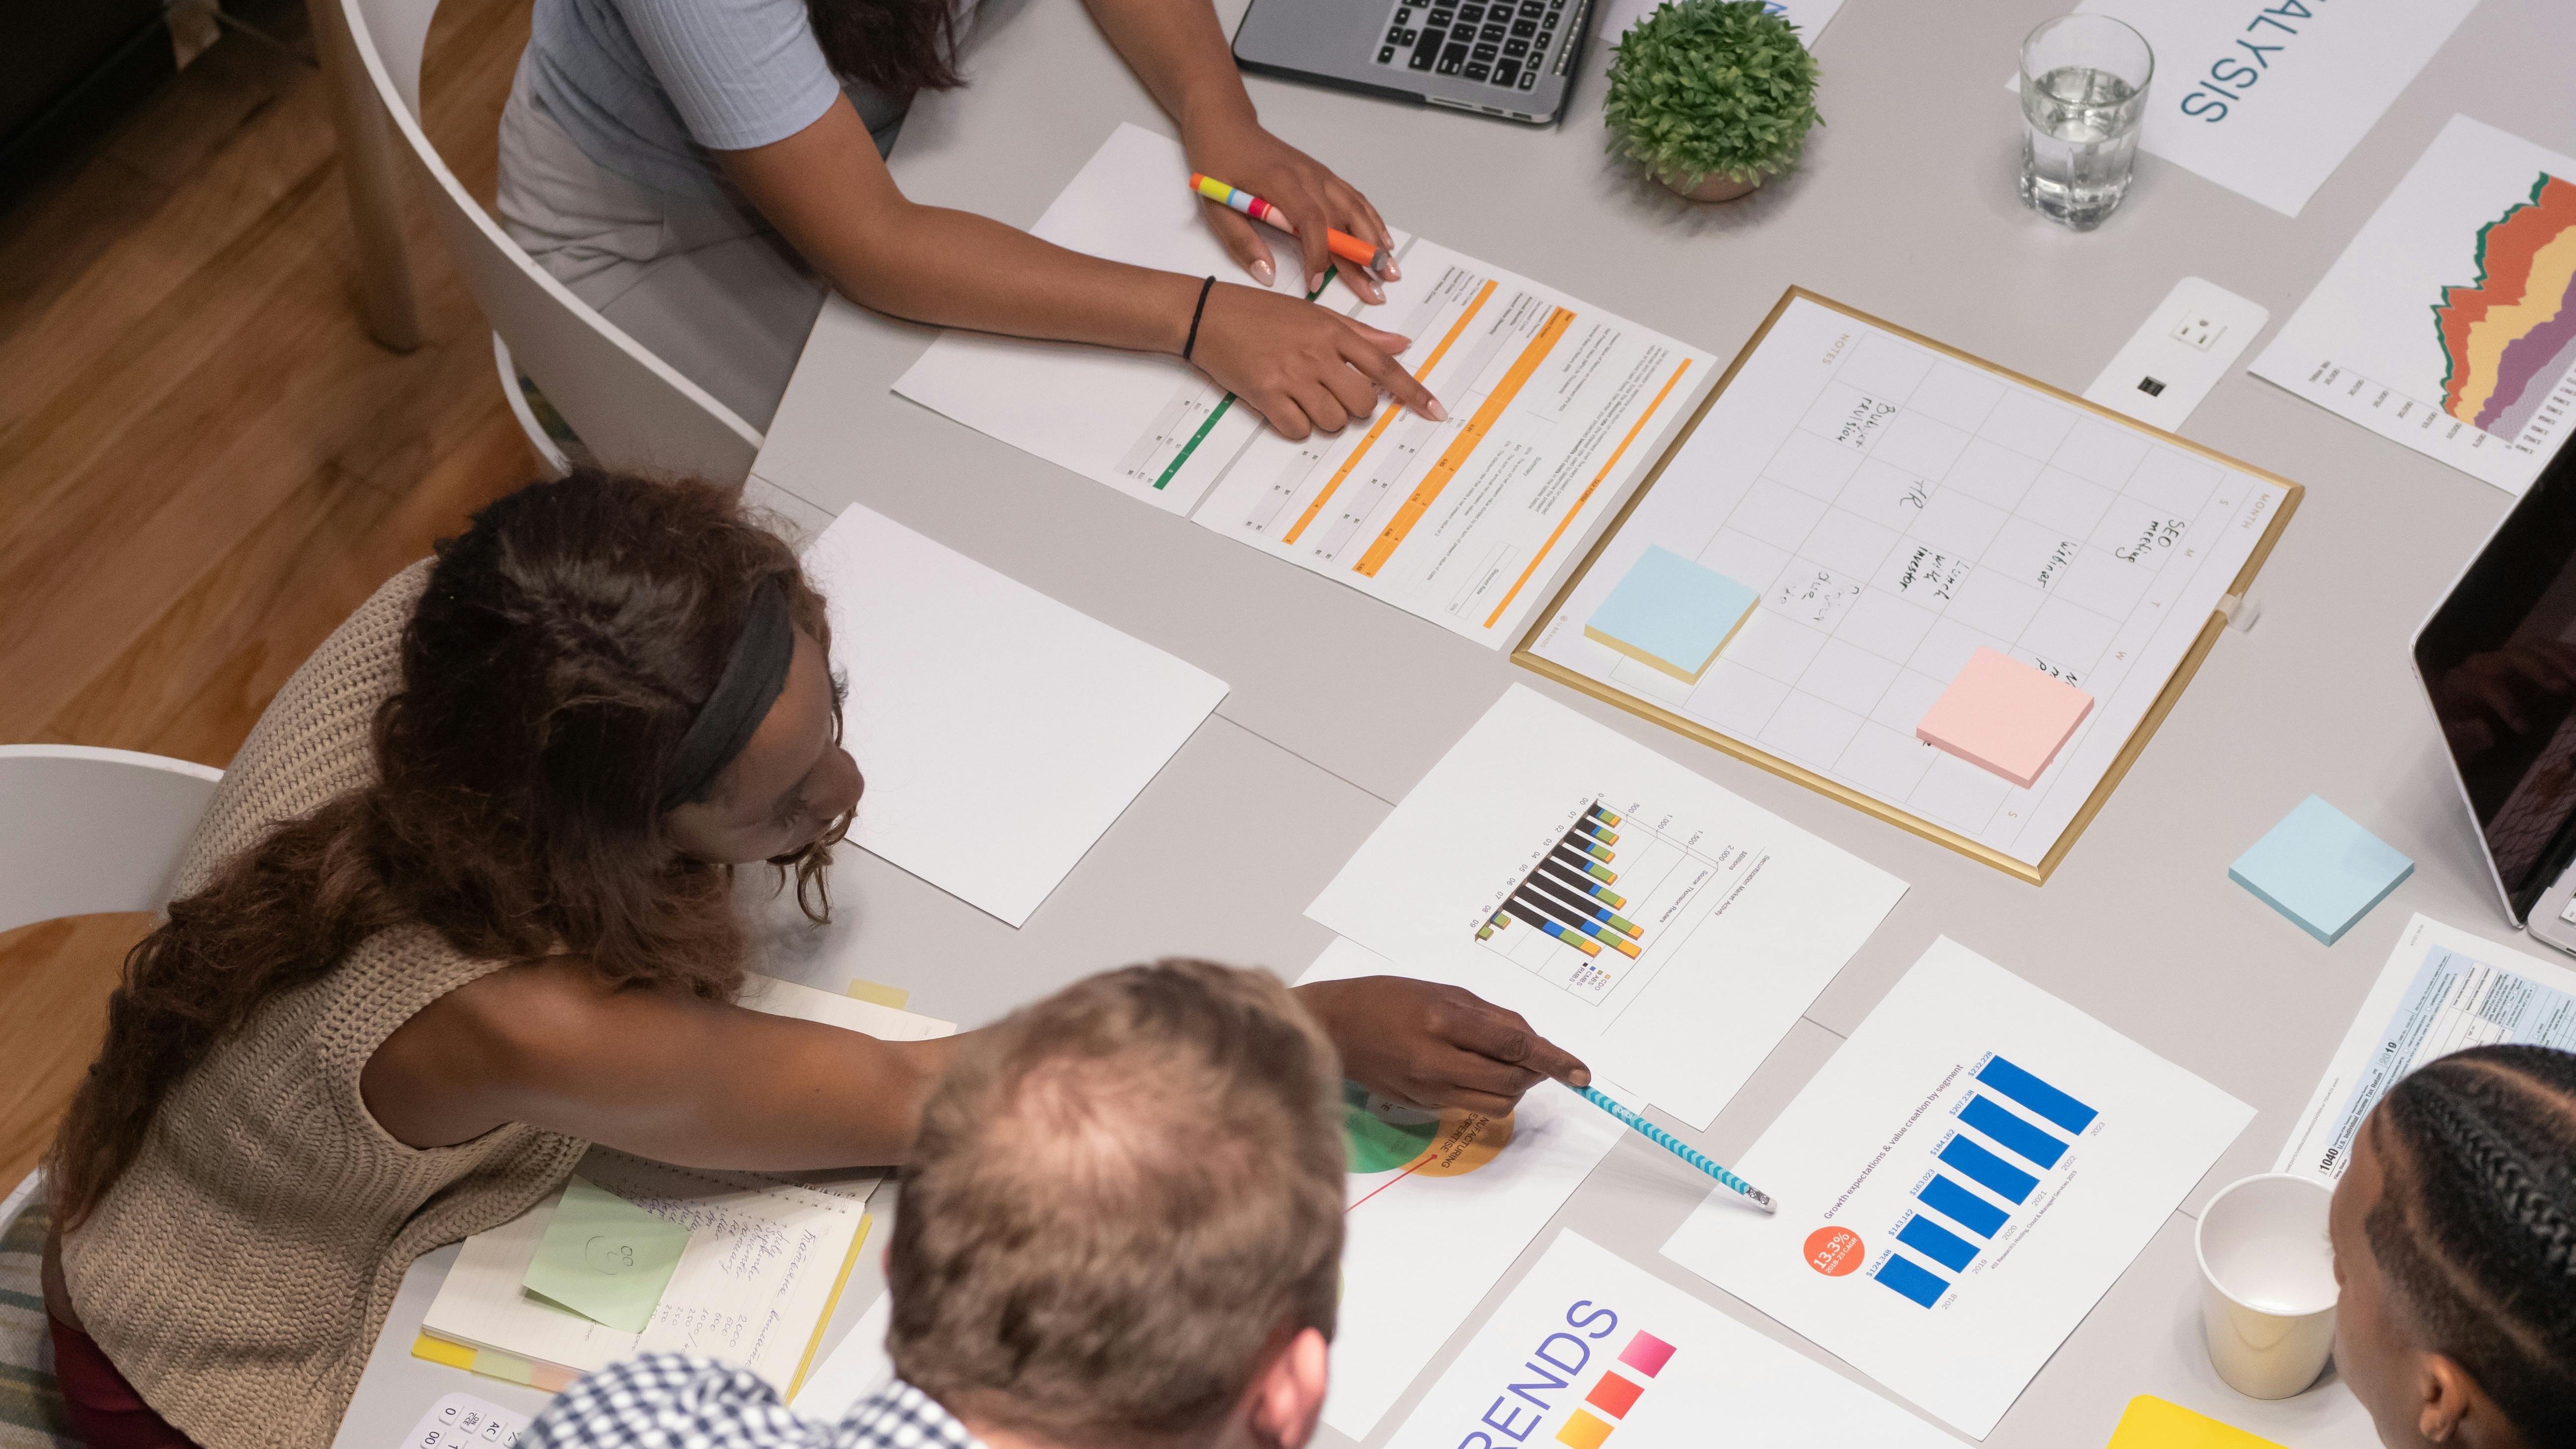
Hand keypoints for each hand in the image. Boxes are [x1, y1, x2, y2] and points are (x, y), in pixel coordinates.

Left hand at [1184, 115, 1398, 302]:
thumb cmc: (1218, 162)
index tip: (1316, 283)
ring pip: (1355, 208)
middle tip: (1377, 289)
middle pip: (1342, 219)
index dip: (1318, 254)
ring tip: (1390, 270)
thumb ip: (1241, 241)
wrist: (1226, 123)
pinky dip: (1371, 219)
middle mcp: (1307, 176)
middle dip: (1361, 257)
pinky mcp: (1322, 175)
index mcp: (1280, 182)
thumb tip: (1266, 274)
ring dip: (1375, 240)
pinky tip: (1383, 239)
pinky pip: (1353, 198)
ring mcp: (1319, 174)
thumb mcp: (1215, 205)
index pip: (1310, 221)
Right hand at [1188, 281, 1445, 439]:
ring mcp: (1292, 376)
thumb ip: (1359, 333)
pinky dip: (1296, 426)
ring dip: (1324, 418)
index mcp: (1332, 331)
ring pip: (1333, 421)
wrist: (1206, 315)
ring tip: (1302, 396)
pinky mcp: (1266, 395)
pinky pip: (1299, 429)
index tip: (1435, 411)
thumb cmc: (1257, 313)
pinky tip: (1283, 406)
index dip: (1413, 392)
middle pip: (1362, 404)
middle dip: (1354, 407)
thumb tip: (1401, 343)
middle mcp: (1317, 354)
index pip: (1385, 366)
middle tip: (1333, 394)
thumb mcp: (1313, 313)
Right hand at [1297, 977, 1589, 1114]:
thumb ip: (1490, 1016)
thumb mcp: (1442, 991)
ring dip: (1513, 1086)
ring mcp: (1429, 1090)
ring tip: (1503, 1063)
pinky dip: (1484, 1090)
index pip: (1514, 1046)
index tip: (1581, 1072)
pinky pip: (1470, 1105)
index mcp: (1442, 1022)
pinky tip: (1470, 1069)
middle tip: (1532, 1056)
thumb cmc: (1384, 999)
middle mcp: (1437, 1062)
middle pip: (1511, 1082)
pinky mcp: (1423, 1106)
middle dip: (1533, 1072)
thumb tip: (1531, 1040)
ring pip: (1496, 1103)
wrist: (1333, 1028)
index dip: (1554, 1059)